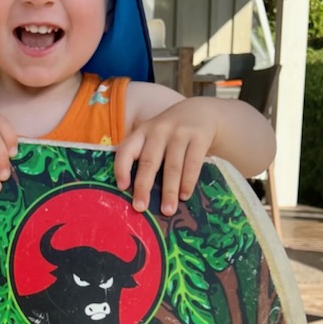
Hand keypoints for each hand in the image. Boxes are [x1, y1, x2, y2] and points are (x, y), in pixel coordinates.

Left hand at [114, 99, 217, 214]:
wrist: (201, 112)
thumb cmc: (171, 134)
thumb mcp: (154, 136)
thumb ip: (145, 154)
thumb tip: (137, 194)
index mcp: (143, 131)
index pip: (127, 149)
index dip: (122, 168)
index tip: (121, 187)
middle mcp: (159, 130)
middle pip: (149, 161)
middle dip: (143, 187)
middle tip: (140, 208)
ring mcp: (180, 132)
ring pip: (172, 166)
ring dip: (169, 191)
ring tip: (167, 210)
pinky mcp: (199, 137)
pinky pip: (192, 164)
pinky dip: (188, 182)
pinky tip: (185, 196)